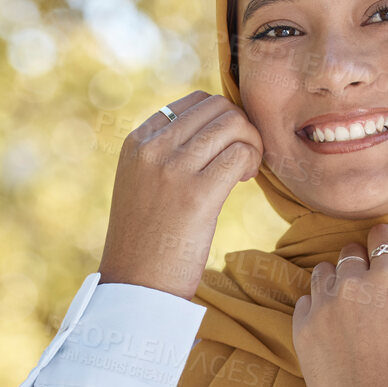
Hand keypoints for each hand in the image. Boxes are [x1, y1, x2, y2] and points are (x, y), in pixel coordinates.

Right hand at [98, 90, 263, 299]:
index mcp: (138, 141)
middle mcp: (152, 148)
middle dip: (242, 128)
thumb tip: (214, 128)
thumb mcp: (142, 183)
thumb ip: (167, 153)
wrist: (134, 285)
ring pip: (233, 125)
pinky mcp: (196, 195)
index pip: (195, 101)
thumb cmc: (146, 240)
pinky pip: (240, 154)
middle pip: (218, 107)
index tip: (226, 146)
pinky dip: (252, 162)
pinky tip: (245, 182)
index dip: (222, 118)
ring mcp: (173, 169)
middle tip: (243, 159)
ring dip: (251, 144)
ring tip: (245, 172)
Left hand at [291, 223, 387, 386]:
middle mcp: (353, 286)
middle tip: (372, 288)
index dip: (387, 243)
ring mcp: (323, 307)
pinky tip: (332, 326)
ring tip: (350, 306)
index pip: (382, 236)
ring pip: (324, 272)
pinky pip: (306, 301)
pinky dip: (318, 306)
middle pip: (350, 252)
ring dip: (337, 281)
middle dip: (362, 263)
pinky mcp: (302, 330)